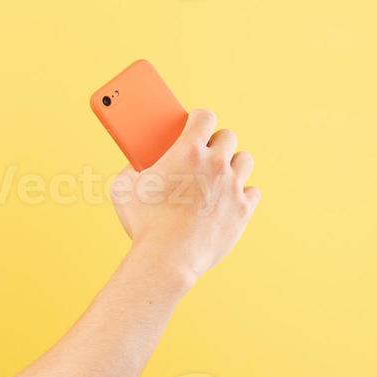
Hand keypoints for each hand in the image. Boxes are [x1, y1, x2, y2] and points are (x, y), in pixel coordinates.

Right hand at [109, 108, 259, 283]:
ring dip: (232, 163)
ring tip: (219, 173)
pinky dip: (242, 192)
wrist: (167, 260)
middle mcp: (215, 165)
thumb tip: (136, 163)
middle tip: (203, 153)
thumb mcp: (124, 188)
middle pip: (228, 136)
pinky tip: (228, 198)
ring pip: (244, 160)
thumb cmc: (143, 224)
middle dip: (215, 141)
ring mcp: (232, 188)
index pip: (205, 117)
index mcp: (187, 152)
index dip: (199, 119)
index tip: (194, 125)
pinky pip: (252, 191)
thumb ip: (132, 168)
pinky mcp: (242, 211)